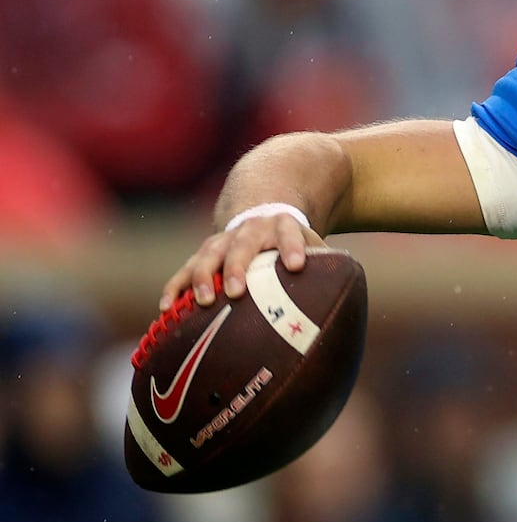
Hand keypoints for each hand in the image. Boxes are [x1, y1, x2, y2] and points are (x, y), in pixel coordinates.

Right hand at [160, 212, 324, 309]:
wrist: (261, 211)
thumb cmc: (293, 243)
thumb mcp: (312, 245)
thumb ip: (327, 268)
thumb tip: (346, 306)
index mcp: (283, 227)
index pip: (290, 234)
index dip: (293, 247)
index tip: (297, 265)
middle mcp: (250, 231)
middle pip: (243, 247)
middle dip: (238, 268)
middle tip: (236, 291)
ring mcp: (223, 241)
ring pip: (208, 256)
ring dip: (202, 278)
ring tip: (203, 301)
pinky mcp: (202, 254)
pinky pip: (183, 271)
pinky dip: (174, 288)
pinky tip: (166, 310)